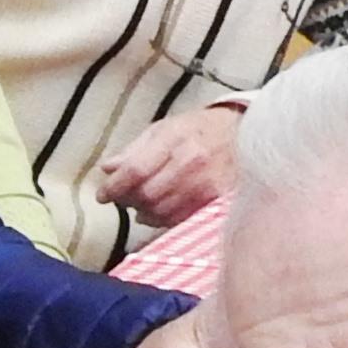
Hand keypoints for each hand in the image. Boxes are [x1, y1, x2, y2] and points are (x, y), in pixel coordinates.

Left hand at [92, 103, 243, 224]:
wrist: (244, 134)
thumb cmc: (199, 130)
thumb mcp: (163, 129)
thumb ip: (134, 149)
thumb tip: (108, 169)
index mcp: (175, 139)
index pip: (136, 170)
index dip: (114, 187)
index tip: (102, 195)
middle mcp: (192, 163)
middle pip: (147, 195)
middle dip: (128, 200)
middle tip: (121, 198)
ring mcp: (206, 184)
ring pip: (162, 211)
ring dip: (143, 212)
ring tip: (139, 203)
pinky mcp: (216, 201)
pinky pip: (180, 219)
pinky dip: (162, 219)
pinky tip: (157, 211)